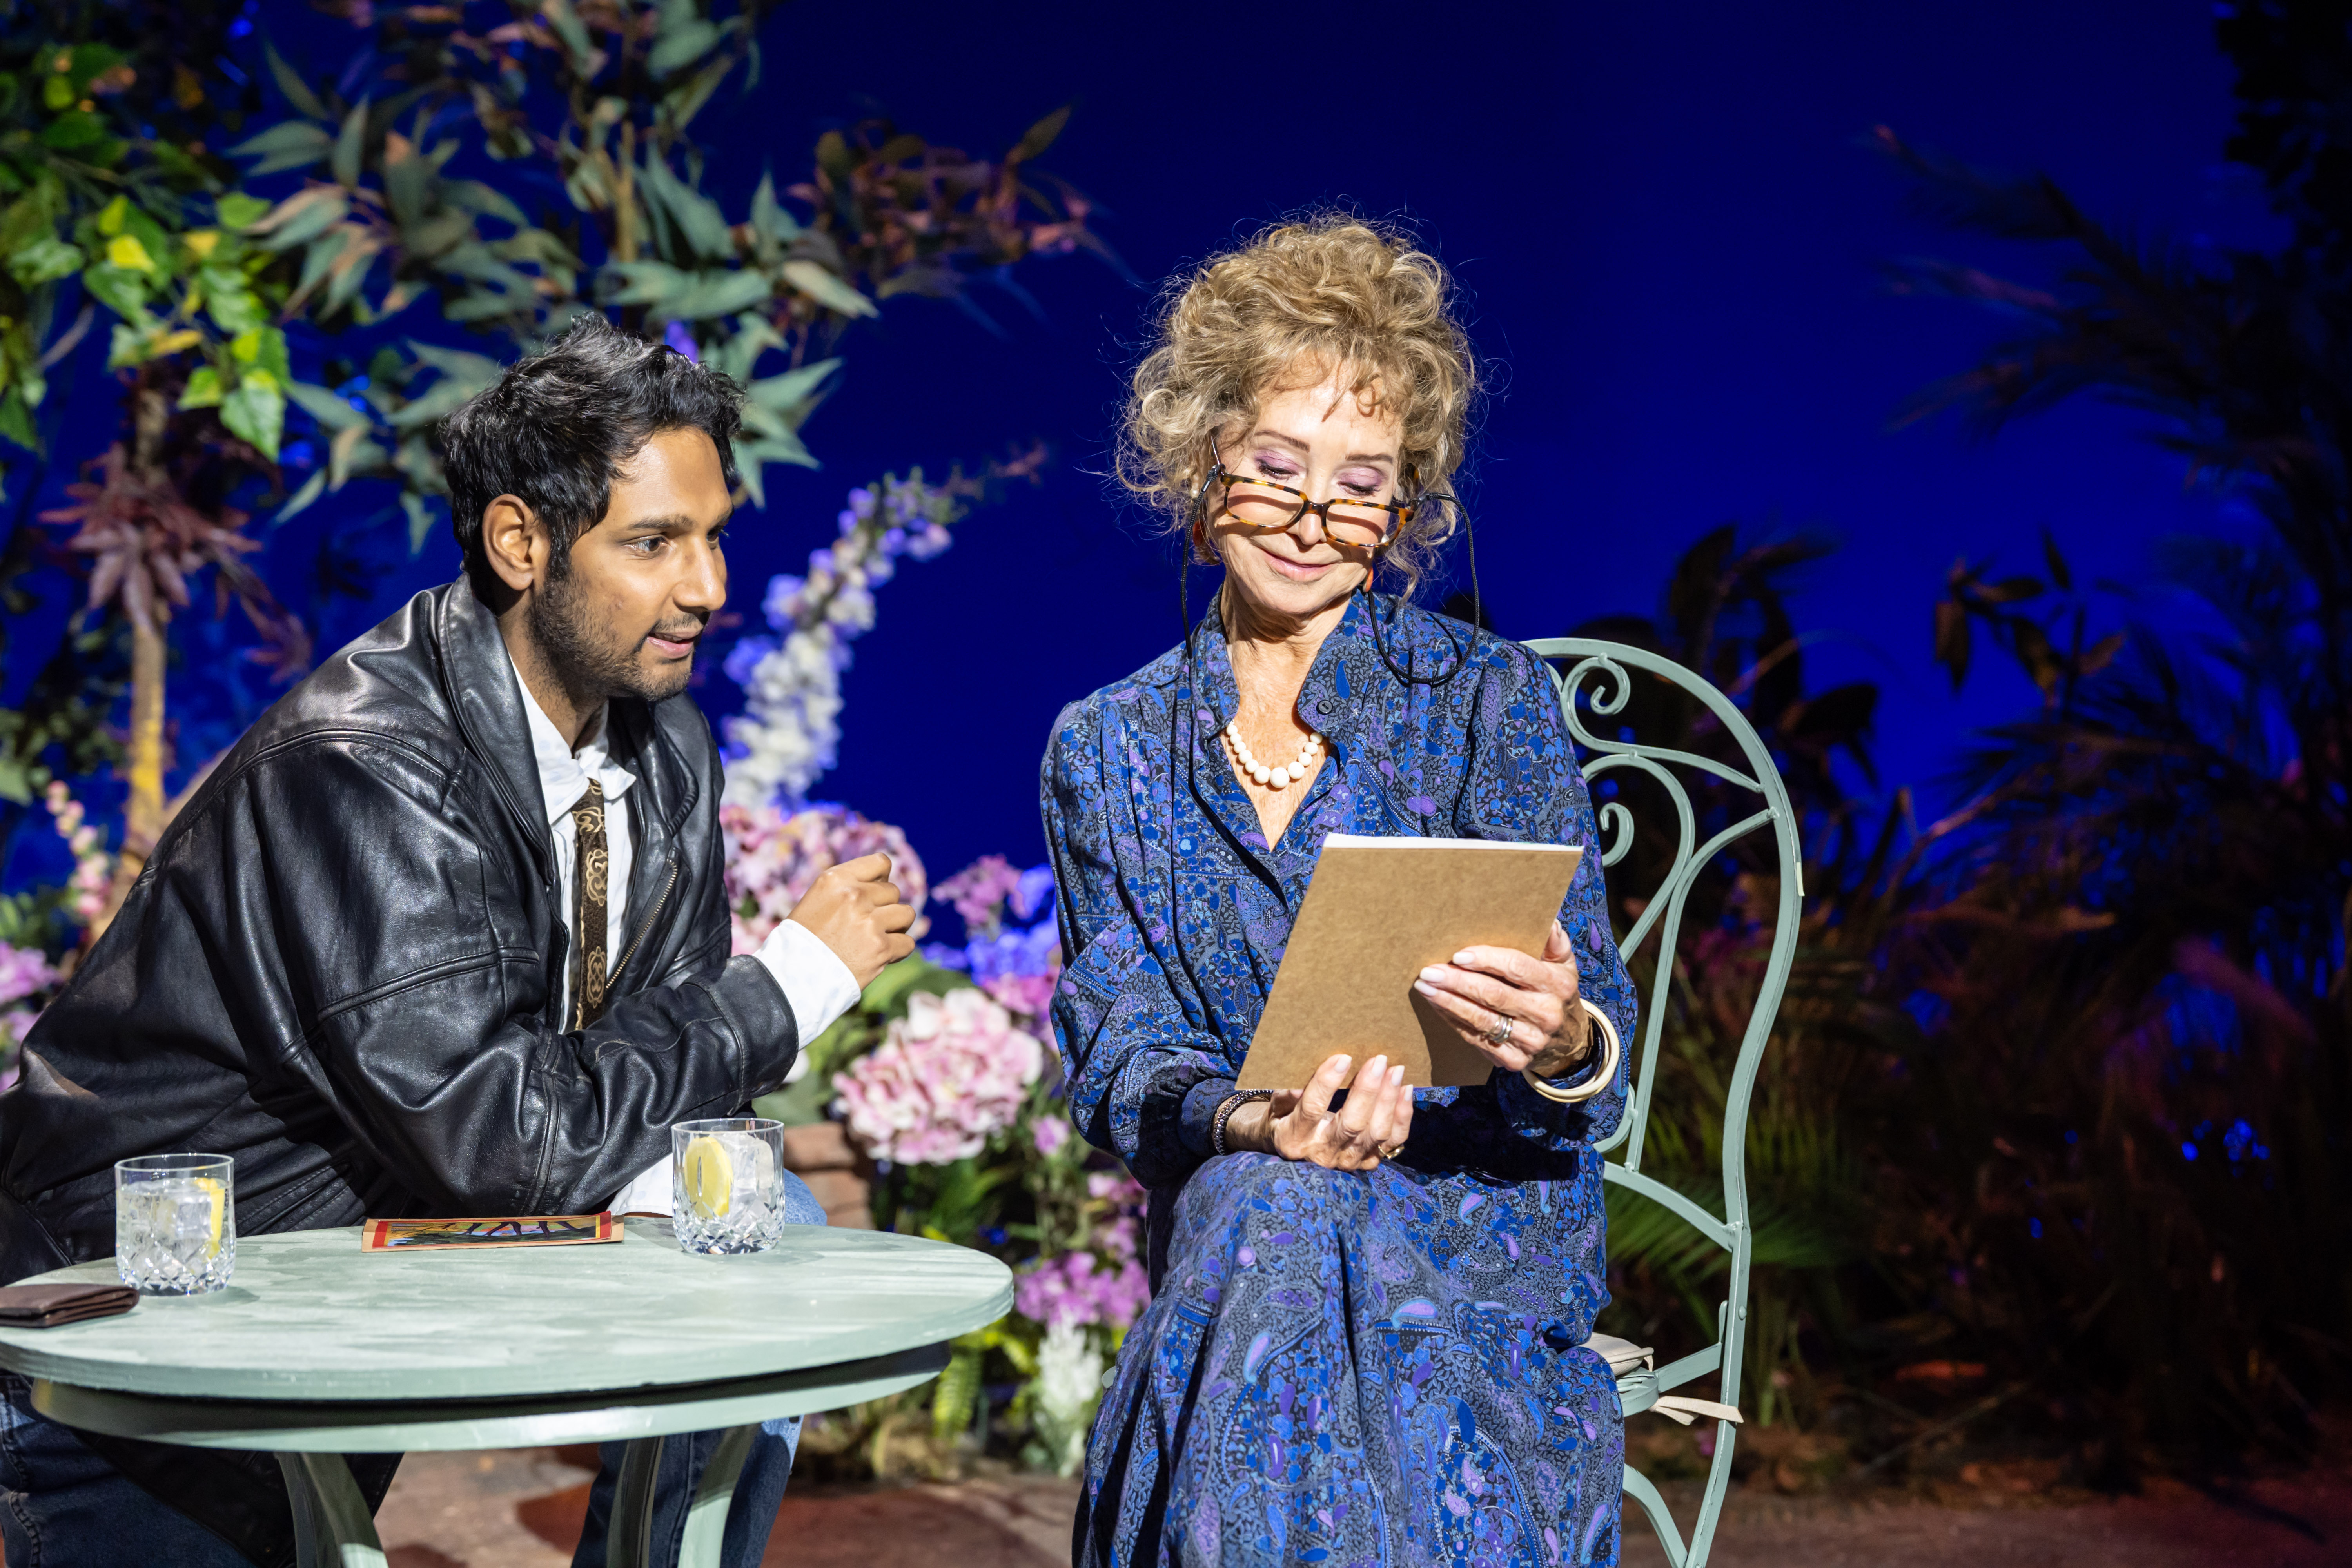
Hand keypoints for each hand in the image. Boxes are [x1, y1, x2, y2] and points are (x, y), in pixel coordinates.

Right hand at [785, 852, 916, 986]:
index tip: (876, 894)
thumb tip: (885, 880)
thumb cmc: (803, 940)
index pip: (880, 862)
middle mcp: (853, 895)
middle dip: (884, 908)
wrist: (794, 978)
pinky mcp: (880, 948)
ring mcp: (869, 922)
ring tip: (877, 939)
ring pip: (906, 914)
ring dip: (896, 927)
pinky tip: (881, 956)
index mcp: (835, 879)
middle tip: (866, 926)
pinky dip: (898, 951)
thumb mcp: (817, 899)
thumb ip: (848, 887)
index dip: (882, 879)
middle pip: (893, 891)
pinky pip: (907, 943)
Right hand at [1226, 1052, 1413, 1171]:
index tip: (1343, 1058)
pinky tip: (1405, 1090)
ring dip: (1389, 1100)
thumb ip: (1284, 1097)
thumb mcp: (1275, 1107)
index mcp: (1294, 1138)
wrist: (1292, 1150)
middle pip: (1352, 1123)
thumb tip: (1298, 1087)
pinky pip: (1392, 1141)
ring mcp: (1348, 1161)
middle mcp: (1322, 1154)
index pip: (1313, 1109)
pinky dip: (1402, 1116)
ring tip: (1395, 1071)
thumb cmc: (1283, 1118)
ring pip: (1376, 1132)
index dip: (1327, 1083)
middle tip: (1379, 1061)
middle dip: (1368, 1090)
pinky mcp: (1367, 1162)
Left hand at [1412, 921, 1593, 1078]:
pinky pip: (1477, 1040)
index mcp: (1558, 985)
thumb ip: (1555, 942)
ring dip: (1448, 1003)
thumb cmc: (1555, 992)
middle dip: (1457, 982)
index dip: (1487, 960)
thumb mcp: (1564, 965)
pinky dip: (1454, 1022)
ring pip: (1482, 1019)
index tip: (1458, 955)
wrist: (1568, 1039)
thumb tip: (1547, 922)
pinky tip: (1438, 1007)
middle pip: (1494, 995)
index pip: (1517, 967)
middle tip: (1429, 971)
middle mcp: (1546, 1014)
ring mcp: (1530, 1040)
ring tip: (1425, 987)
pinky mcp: (1514, 1060)